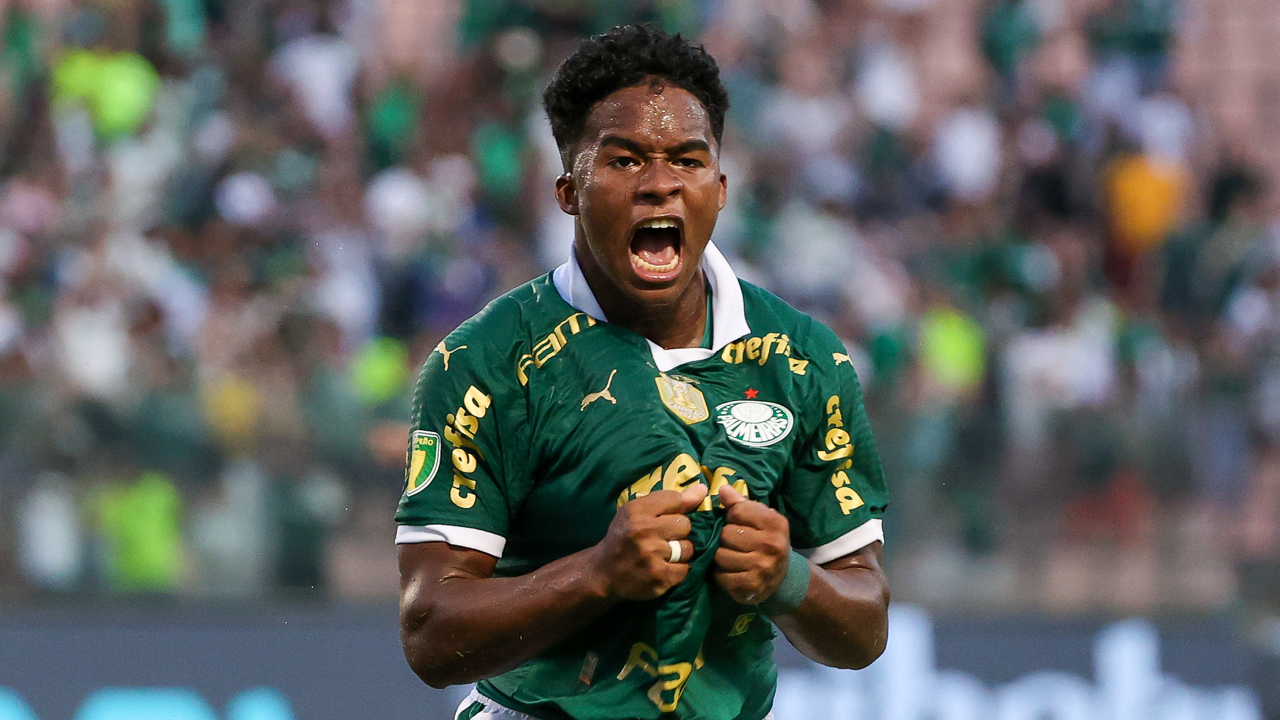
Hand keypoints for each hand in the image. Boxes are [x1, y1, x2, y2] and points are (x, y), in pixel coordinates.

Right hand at [593, 483, 707, 600]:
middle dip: (680, 531)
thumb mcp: (638, 512)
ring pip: (688, 548)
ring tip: (666, 554)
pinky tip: (665, 568)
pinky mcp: (659, 578)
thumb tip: (703, 490)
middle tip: (666, 538)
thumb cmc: (624, 537)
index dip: (676, 509)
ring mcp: (651, 556)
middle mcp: (644, 531)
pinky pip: (685, 570)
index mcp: (637, 511)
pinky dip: (679, 570)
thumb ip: (670, 500)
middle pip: (686, 524)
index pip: (676, 500)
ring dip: (681, 552)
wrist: (604, 573)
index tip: (667, 517)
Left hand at [713, 483, 790, 604]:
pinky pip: (721, 576)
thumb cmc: (766, 540)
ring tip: (732, 557)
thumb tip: (722, 489)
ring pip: (720, 555)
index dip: (731, 517)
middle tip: (734, 543)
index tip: (738, 524)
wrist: (782, 577)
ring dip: (721, 556)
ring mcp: (762, 567)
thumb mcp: (760, 518)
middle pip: (726, 534)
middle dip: (725, 538)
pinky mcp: (752, 586)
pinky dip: (722, 574)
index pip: (737, 511)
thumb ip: (740, 503)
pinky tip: (732, 572)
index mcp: (775, 523)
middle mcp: (772, 545)